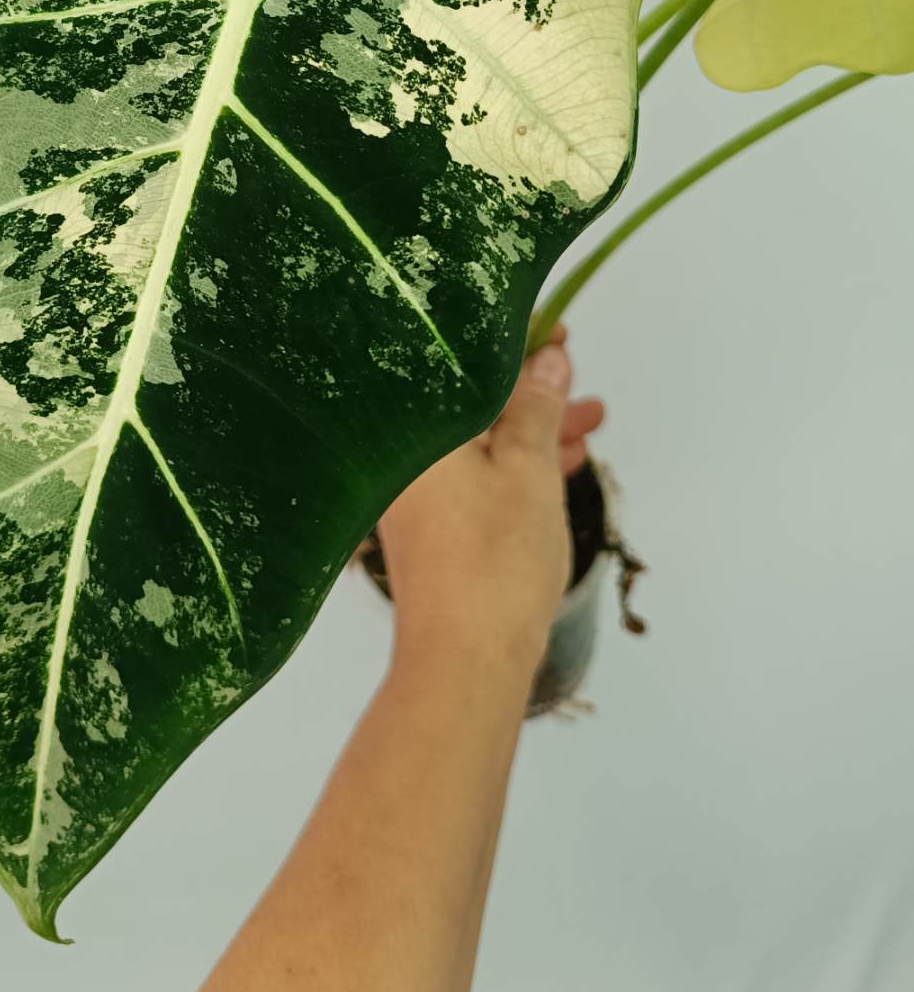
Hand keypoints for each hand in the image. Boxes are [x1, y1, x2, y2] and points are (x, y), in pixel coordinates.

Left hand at [376, 328, 603, 667]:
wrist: (463, 660)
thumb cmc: (493, 556)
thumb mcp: (528, 469)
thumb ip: (536, 407)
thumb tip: (548, 359)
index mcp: (411, 424)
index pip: (459, 359)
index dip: (512, 340)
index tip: (558, 331)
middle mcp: (400, 451)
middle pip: (466, 398)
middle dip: (527, 384)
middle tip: (577, 372)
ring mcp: (412, 490)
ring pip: (477, 437)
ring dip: (531, 424)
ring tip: (591, 417)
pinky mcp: (429, 524)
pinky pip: (474, 471)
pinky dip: (515, 461)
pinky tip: (564, 459)